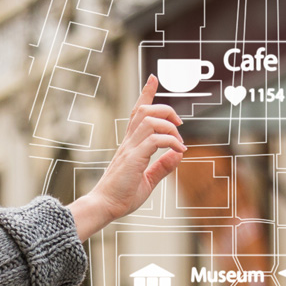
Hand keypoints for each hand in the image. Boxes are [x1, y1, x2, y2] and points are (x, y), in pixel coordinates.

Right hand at [70, 75, 185, 239]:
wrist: (104, 207)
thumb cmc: (122, 196)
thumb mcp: (148, 181)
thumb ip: (162, 167)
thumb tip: (178, 154)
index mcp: (130, 146)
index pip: (137, 112)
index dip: (146, 94)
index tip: (153, 78)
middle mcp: (128, 143)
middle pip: (144, 111)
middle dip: (165, 109)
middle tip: (180, 124)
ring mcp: (129, 150)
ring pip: (149, 120)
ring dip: (169, 126)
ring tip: (179, 141)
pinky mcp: (133, 160)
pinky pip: (154, 141)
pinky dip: (170, 141)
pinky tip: (178, 151)